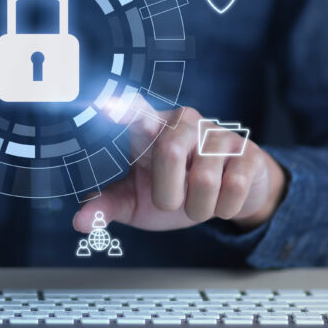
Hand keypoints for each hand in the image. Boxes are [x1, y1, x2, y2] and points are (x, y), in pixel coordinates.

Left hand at [74, 105, 285, 233]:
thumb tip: (79, 221)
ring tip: (199, 201)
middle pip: (168, 153)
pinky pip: (233, 187)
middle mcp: (185, 122)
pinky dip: (223, 208)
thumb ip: (108, 206)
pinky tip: (223, 200)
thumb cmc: (177, 189)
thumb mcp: (137, 200)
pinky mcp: (247, 152)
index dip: (124, 109)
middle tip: (172, 200)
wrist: (229, 196)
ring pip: (204, 179)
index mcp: (152, 129)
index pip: (136, 112)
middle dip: (168, 194)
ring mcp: (218, 134)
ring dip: (198, 207)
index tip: (108, 106)